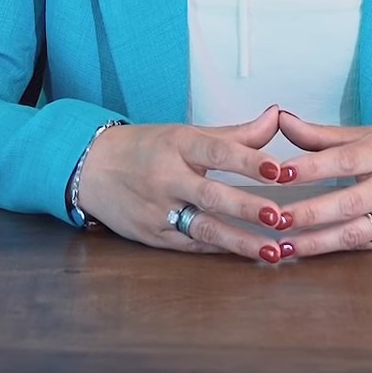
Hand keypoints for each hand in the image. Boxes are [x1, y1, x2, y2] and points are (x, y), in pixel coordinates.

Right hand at [76, 105, 298, 256]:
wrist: (90, 167)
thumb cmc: (147, 147)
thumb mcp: (187, 134)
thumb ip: (236, 134)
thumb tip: (278, 118)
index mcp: (178, 144)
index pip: (218, 152)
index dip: (249, 161)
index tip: (279, 170)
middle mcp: (167, 177)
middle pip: (211, 194)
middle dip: (247, 207)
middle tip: (280, 217)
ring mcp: (158, 209)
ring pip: (203, 228)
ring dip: (240, 241)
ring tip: (271, 251)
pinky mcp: (152, 235)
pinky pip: (191, 245)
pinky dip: (219, 249)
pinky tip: (245, 254)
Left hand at [269, 111, 371, 254]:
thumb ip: (324, 135)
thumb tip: (281, 119)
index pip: (344, 159)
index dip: (311, 167)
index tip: (279, 172)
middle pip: (347, 202)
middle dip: (308, 213)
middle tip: (272, 219)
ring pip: (355, 233)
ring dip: (317, 243)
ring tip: (282, 248)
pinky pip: (365, 246)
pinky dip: (336, 251)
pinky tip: (308, 254)